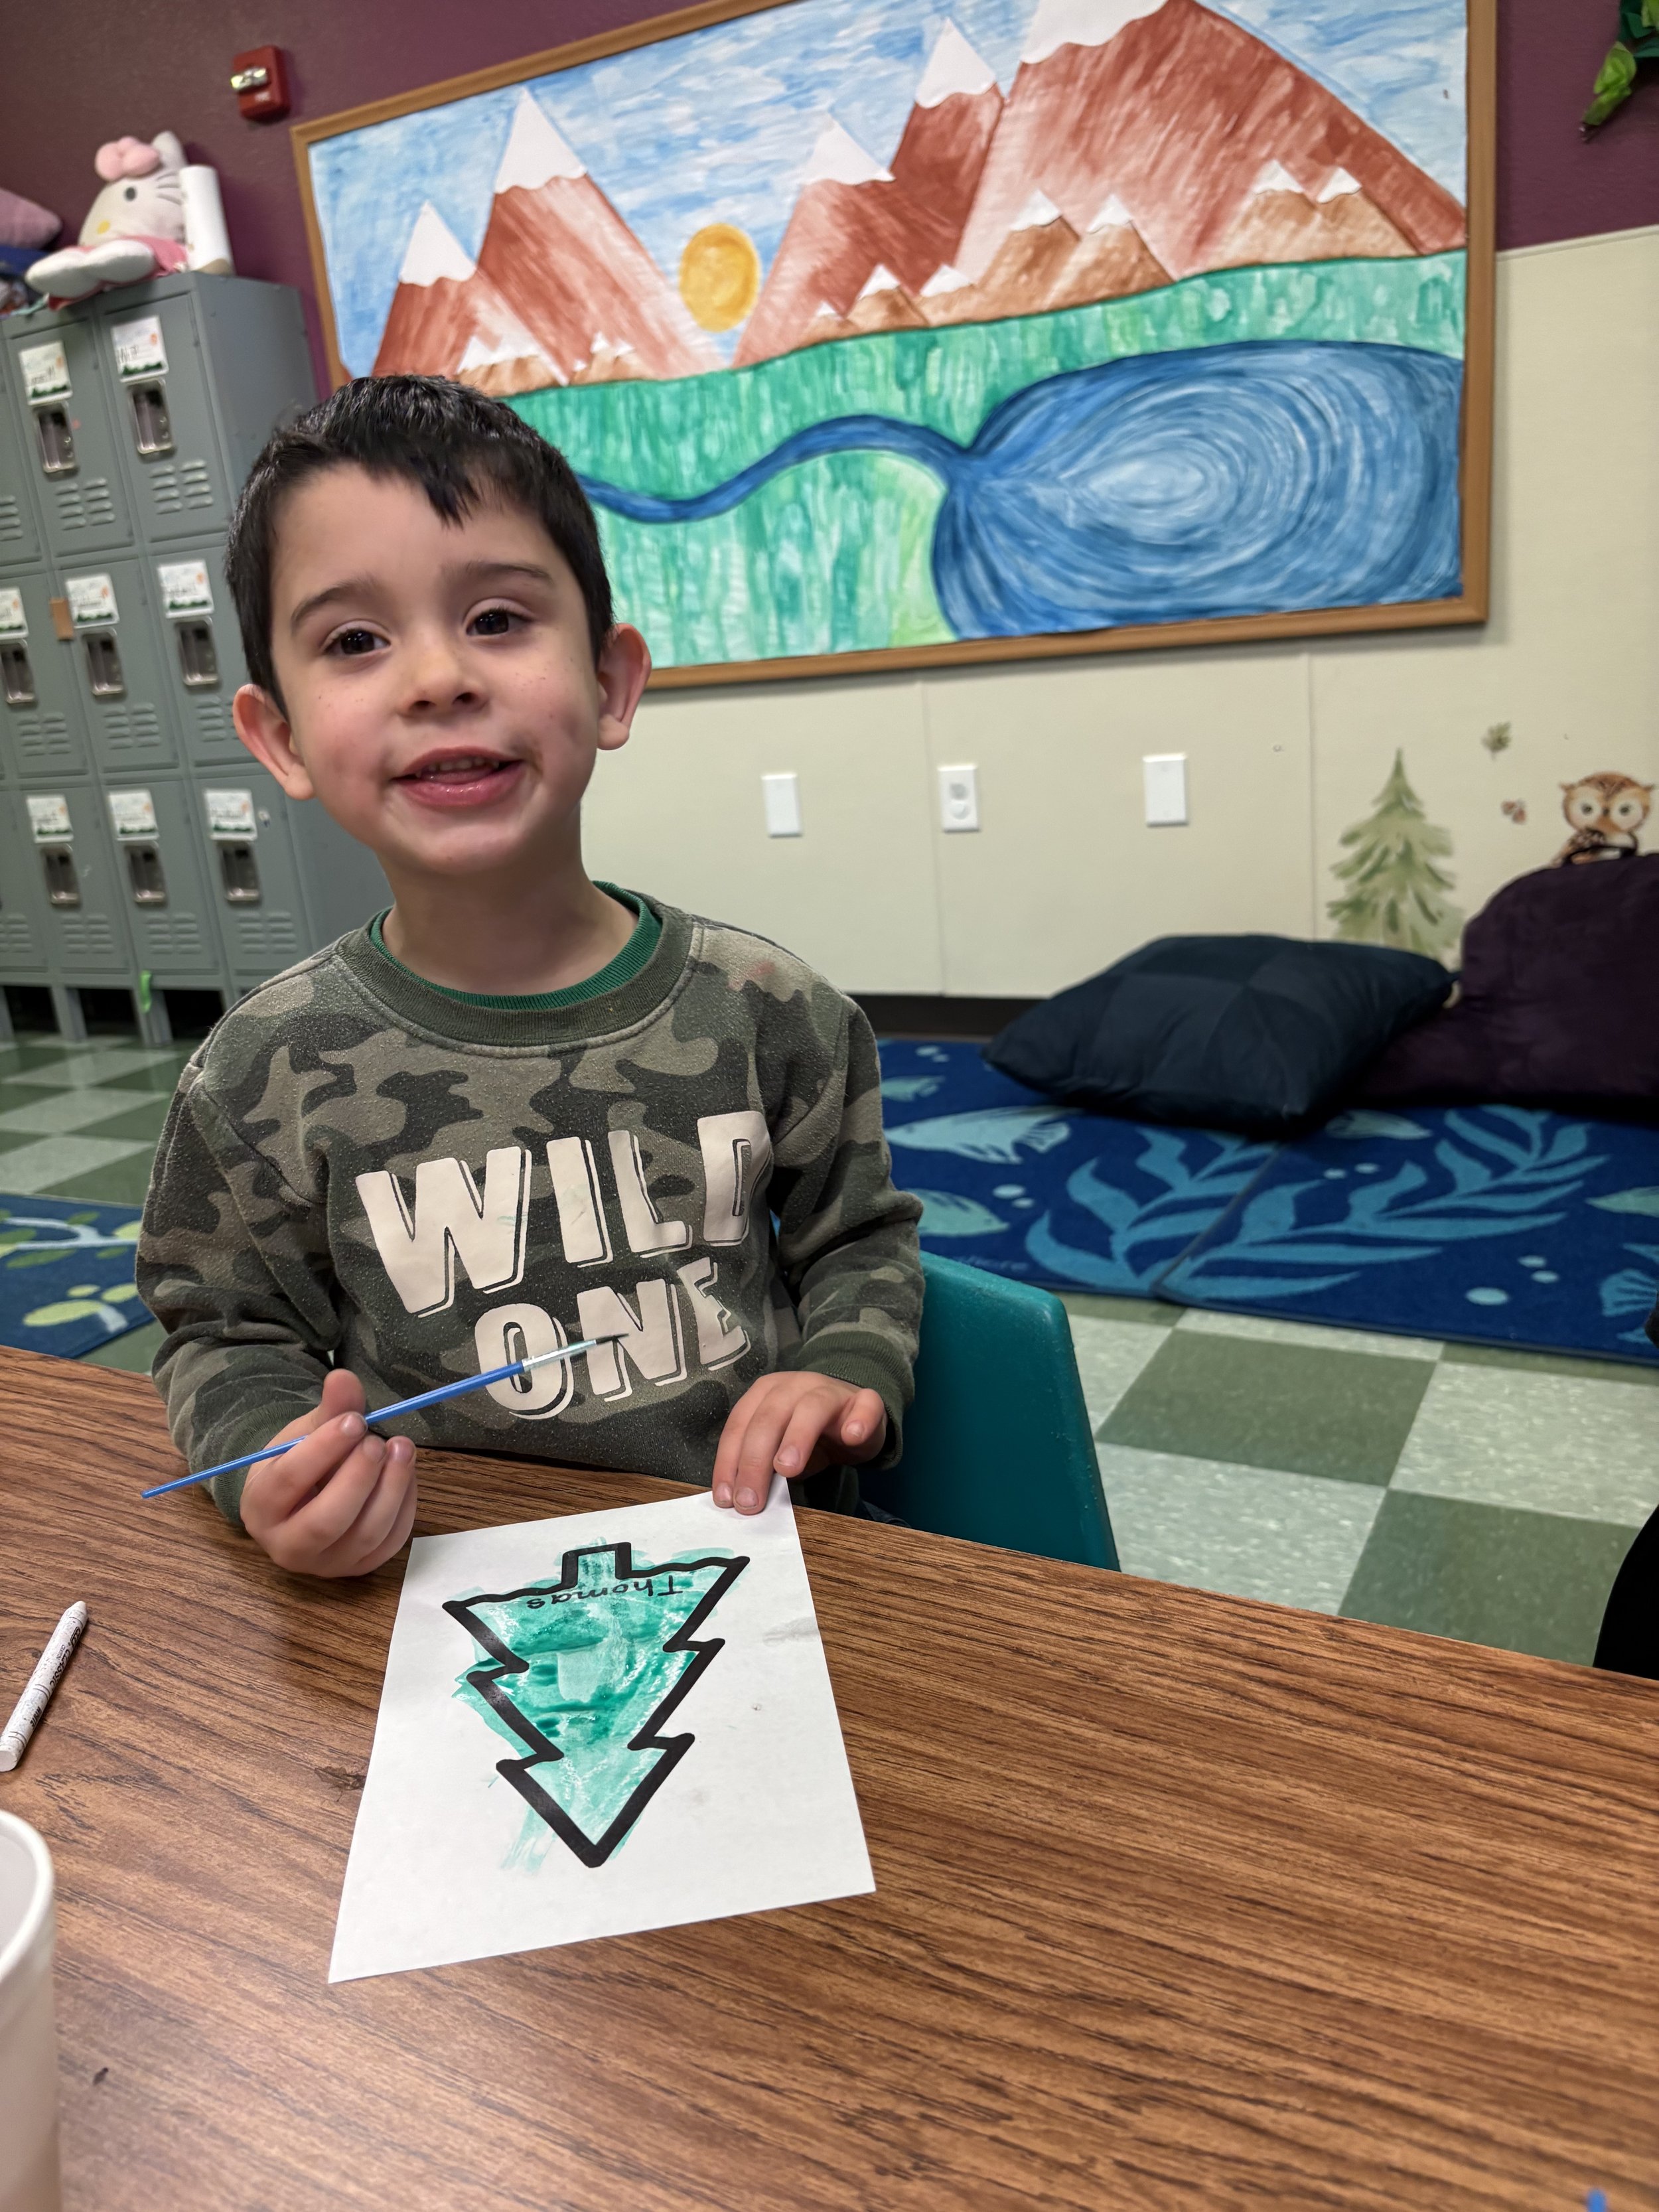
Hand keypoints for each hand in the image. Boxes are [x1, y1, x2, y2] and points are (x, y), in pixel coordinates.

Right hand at [239, 1368, 417, 1576]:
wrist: (301, 1503)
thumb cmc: (298, 1463)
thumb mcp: (304, 1433)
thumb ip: (327, 1409)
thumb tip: (343, 1376)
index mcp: (260, 1508)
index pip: (288, 1482)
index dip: (323, 1449)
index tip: (354, 1420)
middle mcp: (287, 1546)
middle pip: (326, 1521)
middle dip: (359, 1477)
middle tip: (379, 1442)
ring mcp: (326, 1564)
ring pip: (364, 1535)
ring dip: (391, 1489)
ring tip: (403, 1449)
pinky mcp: (359, 1569)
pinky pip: (389, 1542)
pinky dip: (405, 1505)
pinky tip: (407, 1472)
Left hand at [712, 1371, 886, 1515]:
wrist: (853, 1418)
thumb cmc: (807, 1435)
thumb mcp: (777, 1450)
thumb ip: (760, 1467)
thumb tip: (739, 1500)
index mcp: (765, 1394)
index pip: (740, 1424)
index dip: (729, 1461)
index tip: (726, 1498)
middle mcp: (794, 1386)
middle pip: (770, 1418)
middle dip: (755, 1461)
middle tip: (751, 1500)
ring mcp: (831, 1390)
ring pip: (812, 1407)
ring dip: (797, 1438)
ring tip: (788, 1470)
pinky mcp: (865, 1400)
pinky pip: (865, 1405)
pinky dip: (859, 1420)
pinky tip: (852, 1437)